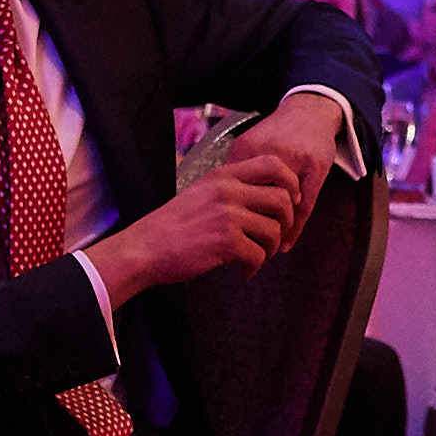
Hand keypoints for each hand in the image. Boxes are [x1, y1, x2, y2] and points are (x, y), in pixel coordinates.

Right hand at [89, 150, 307, 299]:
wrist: (144, 249)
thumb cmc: (171, 226)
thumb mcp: (201, 193)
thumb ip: (231, 189)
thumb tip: (266, 199)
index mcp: (223, 175)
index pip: (273, 164)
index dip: (291, 183)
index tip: (290, 201)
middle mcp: (228, 191)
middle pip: (283, 199)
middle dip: (286, 223)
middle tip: (274, 237)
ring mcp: (228, 215)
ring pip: (274, 231)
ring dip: (270, 249)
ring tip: (254, 256)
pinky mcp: (227, 242)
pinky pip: (259, 255)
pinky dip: (254, 268)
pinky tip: (243, 271)